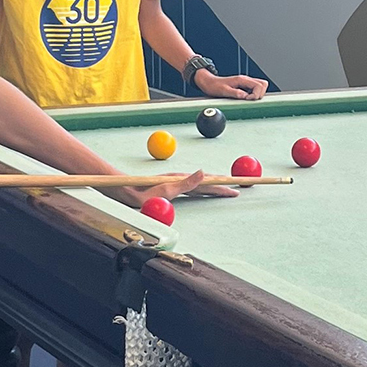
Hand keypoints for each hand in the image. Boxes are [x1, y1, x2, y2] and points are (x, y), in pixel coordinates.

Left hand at [116, 169, 236, 209]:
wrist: (128, 190)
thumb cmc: (145, 194)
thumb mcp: (167, 190)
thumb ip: (186, 183)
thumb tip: (203, 173)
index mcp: (183, 181)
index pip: (208, 183)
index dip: (222, 186)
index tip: (235, 189)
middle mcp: (182, 180)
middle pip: (207, 182)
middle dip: (222, 185)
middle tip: (237, 189)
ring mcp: (177, 182)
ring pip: (201, 184)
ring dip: (214, 186)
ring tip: (225, 188)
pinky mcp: (173, 186)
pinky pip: (194, 187)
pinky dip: (204, 188)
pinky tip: (206, 189)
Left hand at [194, 69, 266, 101]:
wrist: (208, 82)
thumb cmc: (214, 86)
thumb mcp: (223, 91)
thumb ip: (235, 93)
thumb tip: (245, 97)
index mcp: (242, 79)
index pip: (259, 85)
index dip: (256, 95)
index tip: (247, 99)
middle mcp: (245, 80)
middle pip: (263, 84)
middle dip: (260, 94)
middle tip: (250, 100)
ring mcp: (245, 82)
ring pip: (260, 86)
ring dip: (258, 94)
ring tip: (248, 100)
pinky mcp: (244, 86)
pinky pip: (254, 89)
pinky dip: (253, 94)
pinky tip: (246, 99)